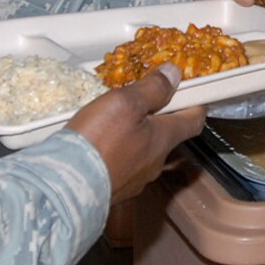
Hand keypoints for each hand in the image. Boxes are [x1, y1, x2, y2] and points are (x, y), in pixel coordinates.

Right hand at [66, 63, 204, 201]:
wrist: (67, 186)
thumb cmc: (98, 142)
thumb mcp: (125, 103)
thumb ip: (151, 88)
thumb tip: (173, 75)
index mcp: (163, 139)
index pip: (194, 120)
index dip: (196, 103)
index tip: (191, 92)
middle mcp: (155, 162)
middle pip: (166, 135)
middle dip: (158, 117)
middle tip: (139, 101)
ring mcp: (136, 179)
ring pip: (143, 151)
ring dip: (135, 136)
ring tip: (112, 122)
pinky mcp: (115, 189)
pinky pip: (122, 166)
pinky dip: (117, 153)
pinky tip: (99, 146)